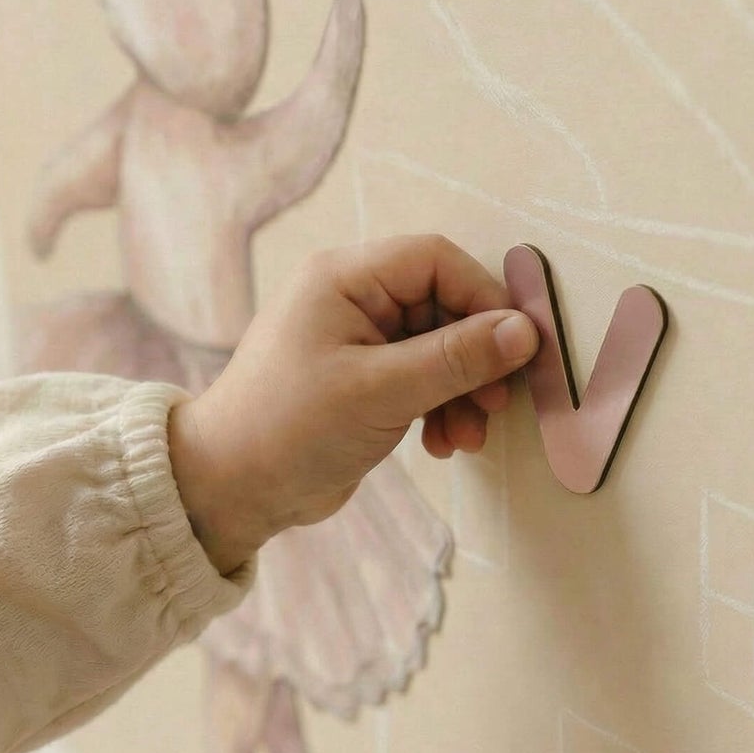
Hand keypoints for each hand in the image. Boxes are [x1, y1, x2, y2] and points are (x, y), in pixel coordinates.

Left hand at [167, 235, 538, 573]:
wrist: (229, 492)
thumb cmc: (288, 429)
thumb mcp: (381, 391)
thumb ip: (457, 359)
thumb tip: (525, 331)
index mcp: (344, 278)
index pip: (435, 261)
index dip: (482, 298)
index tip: (513, 347)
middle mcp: (352, 299)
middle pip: (443, 304)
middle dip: (474, 357)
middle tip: (496, 402)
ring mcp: (358, 340)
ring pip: (439, 347)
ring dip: (462, 390)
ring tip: (466, 437)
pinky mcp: (363, 380)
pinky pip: (422, 378)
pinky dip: (441, 407)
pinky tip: (442, 444)